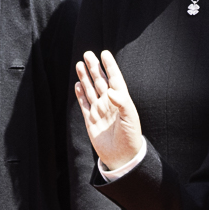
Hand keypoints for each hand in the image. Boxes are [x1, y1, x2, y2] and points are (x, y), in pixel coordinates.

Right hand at [73, 50, 144, 171]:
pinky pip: (84, 104)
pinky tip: (78, 85)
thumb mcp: (129, 119)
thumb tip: (110, 90)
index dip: (110, 66)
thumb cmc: (130, 137)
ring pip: (91, 90)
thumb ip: (122, 103)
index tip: (105, 53)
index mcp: (121, 100)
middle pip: (100, 81)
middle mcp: (109, 103)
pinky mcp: (91, 120)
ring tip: (80, 64)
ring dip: (85, 78)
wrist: (122, 157)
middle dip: (94, 67)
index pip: (114, 79)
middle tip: (87, 53)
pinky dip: (80, 94)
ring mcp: (99, 111)